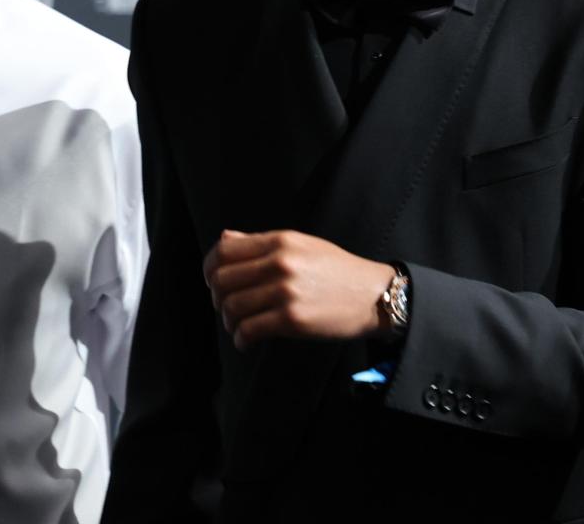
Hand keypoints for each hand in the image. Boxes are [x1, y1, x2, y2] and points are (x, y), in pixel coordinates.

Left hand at [203, 229, 394, 349]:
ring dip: (229, 321)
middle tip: (225, 307)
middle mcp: (280, 263)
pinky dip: (241, 339)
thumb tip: (224, 240)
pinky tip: (246, 342)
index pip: (224, 250)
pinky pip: (249, 330)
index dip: (210, 268)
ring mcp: (285, 291)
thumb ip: (261, 243)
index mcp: (280, 241)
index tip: (213, 282)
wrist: (373, 295)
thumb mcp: (301, 244)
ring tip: (238, 327)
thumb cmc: (337, 270)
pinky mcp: (292, 319)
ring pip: (232, 307)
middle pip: (222, 280)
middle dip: (217, 298)